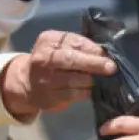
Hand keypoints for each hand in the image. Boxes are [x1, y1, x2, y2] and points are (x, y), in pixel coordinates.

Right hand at [0, 30, 116, 116]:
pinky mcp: (50, 98)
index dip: (93, 49)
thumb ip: (79, 46)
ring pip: (75, 80)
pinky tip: (92, 90)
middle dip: (94, 64)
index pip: (74, 42)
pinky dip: (86, 92)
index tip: (107, 55)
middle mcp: (43, 59)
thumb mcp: (61, 46)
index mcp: (48, 41)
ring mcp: (45, 80)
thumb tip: (103, 53)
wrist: (27, 83)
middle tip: (111, 68)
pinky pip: (74, 95)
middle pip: (71, 60)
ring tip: (102, 79)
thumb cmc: (51, 62)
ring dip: (92, 80)